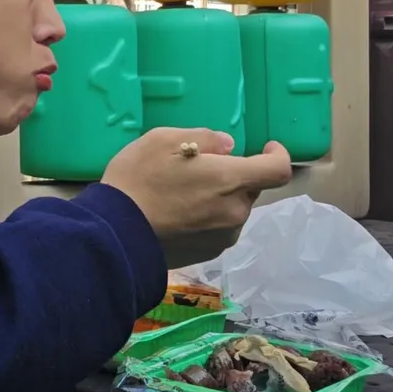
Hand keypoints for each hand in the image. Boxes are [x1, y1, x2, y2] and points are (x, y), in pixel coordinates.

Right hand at [100, 127, 292, 238]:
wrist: (114, 233)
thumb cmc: (137, 179)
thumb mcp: (162, 140)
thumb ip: (204, 137)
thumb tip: (228, 146)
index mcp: (230, 180)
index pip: (277, 170)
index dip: (278, 155)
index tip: (266, 147)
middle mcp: (235, 211)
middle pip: (250, 188)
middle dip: (234, 175)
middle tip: (200, 169)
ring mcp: (223, 236)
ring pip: (233, 209)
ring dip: (220, 197)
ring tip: (185, 194)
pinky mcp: (208, 253)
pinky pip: (219, 228)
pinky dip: (208, 217)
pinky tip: (179, 215)